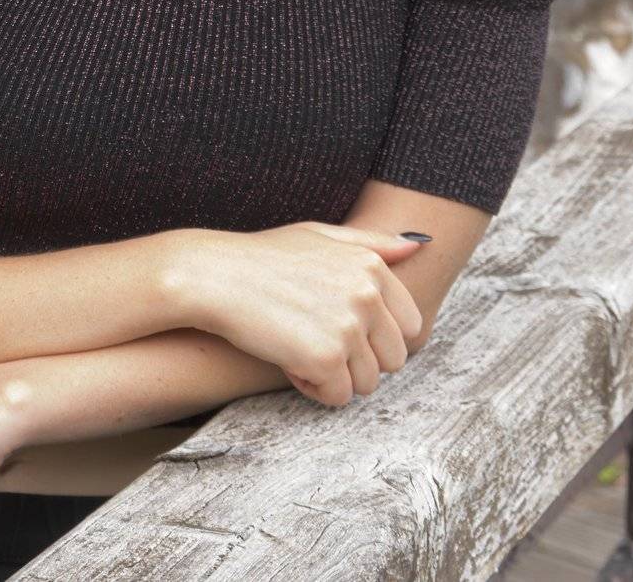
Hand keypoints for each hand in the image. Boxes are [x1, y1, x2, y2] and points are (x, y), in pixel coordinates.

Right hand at [173, 221, 425, 408]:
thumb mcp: (320, 236)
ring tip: (298, 346)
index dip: (376, 336)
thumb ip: (373, 243)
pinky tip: (287, 360)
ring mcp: (349, 326)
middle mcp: (367, 294)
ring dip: (334, 376)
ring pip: (368, 383)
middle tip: (315, 339)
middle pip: (394, 359)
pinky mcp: (326, 358)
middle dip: (359, 360)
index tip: (341, 327)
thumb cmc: (263, 256)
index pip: (410, 325)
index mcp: (372, 265)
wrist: (214, 276)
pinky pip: (338, 396)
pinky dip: (313, 388)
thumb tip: (419, 243)